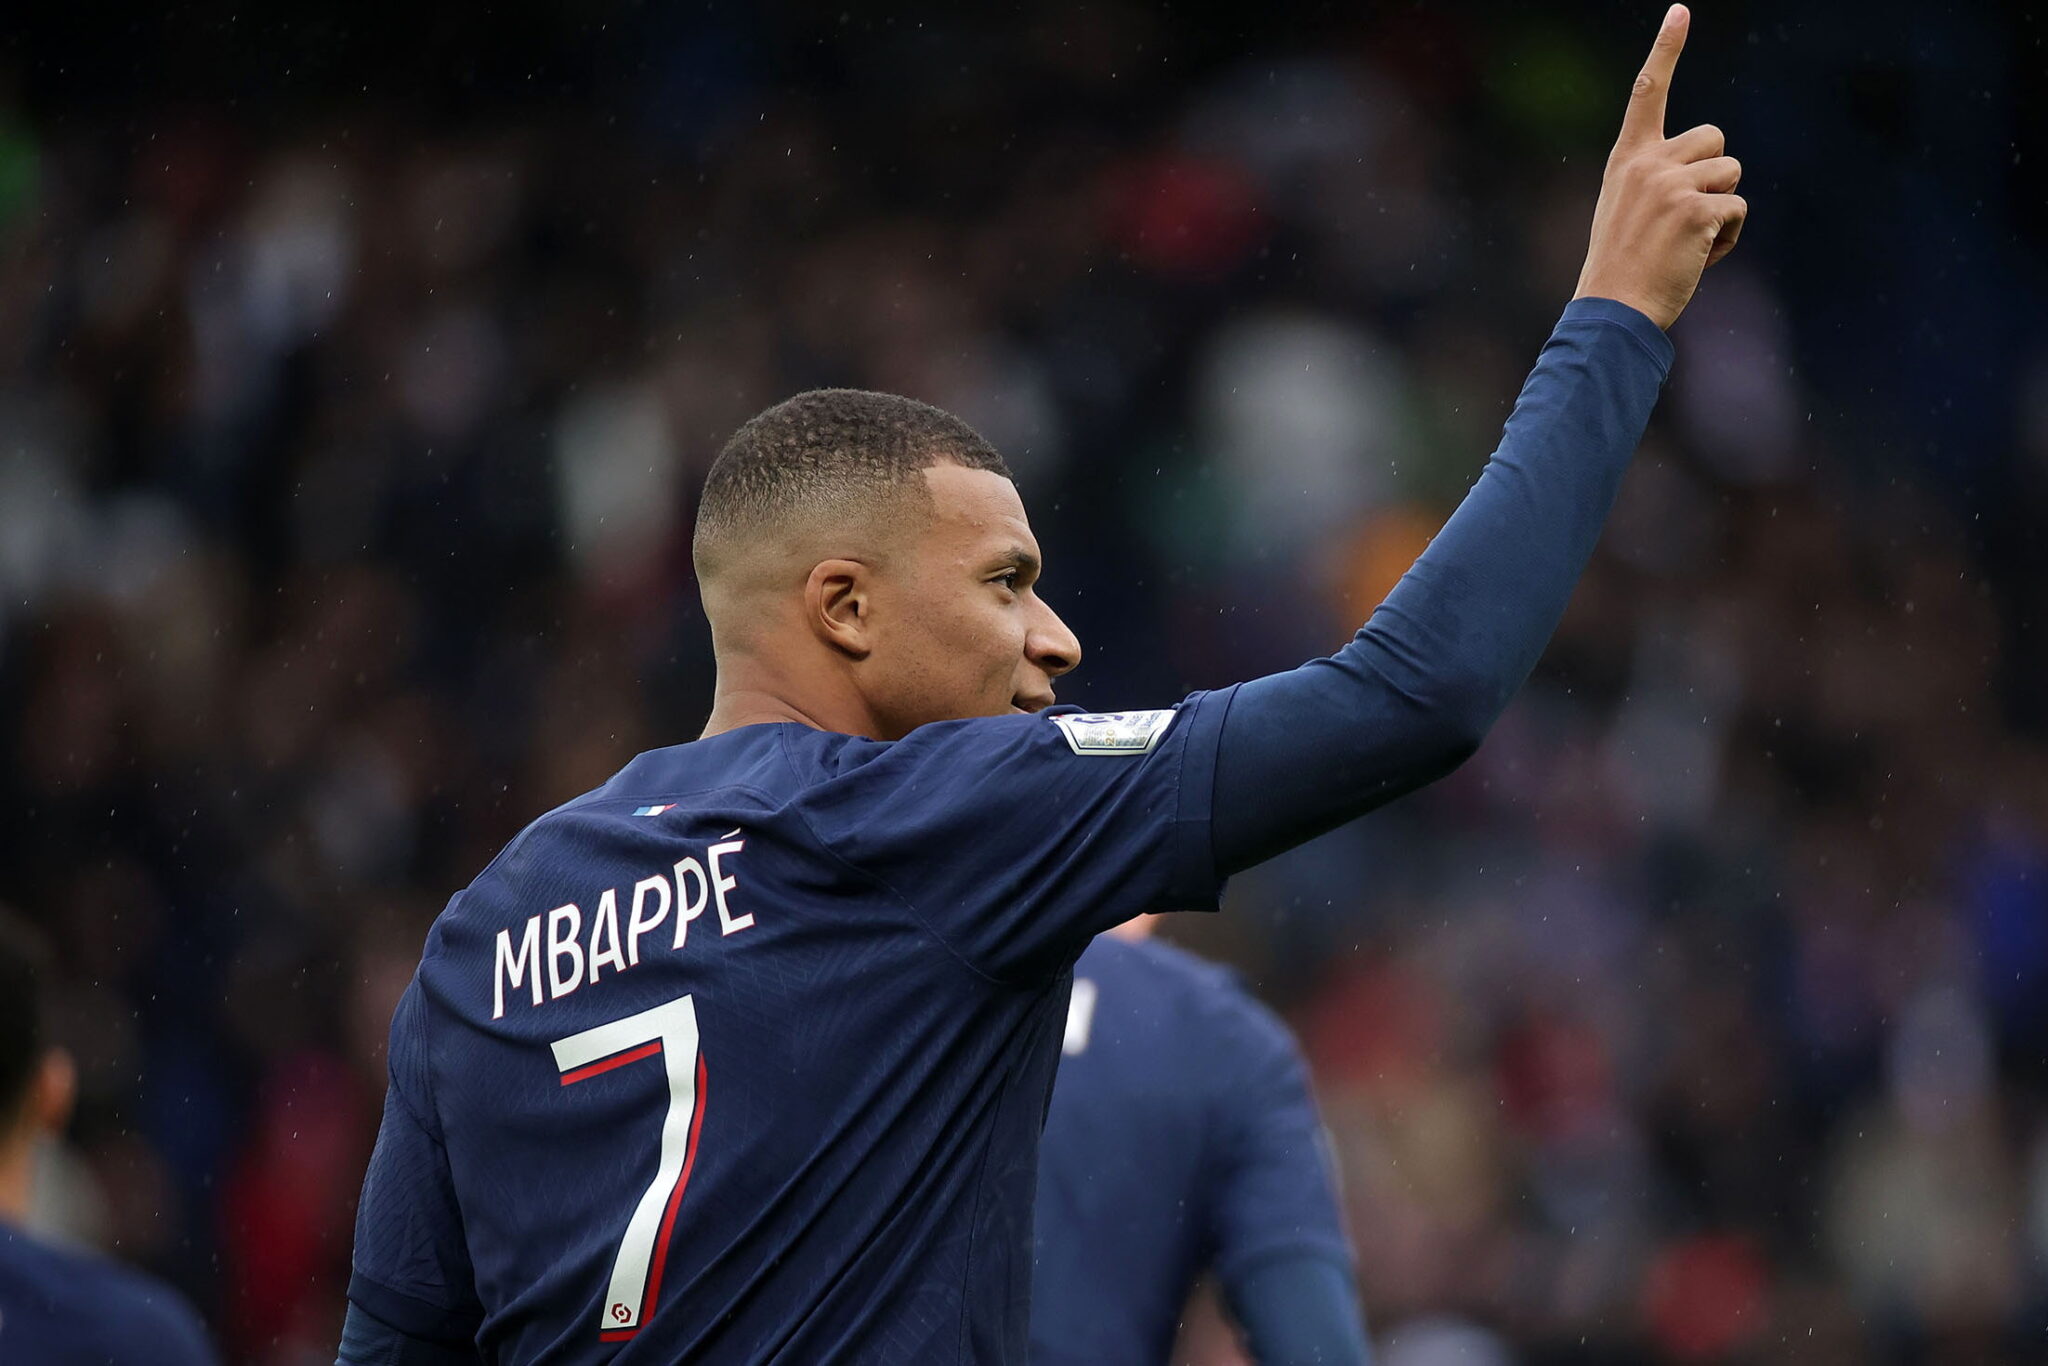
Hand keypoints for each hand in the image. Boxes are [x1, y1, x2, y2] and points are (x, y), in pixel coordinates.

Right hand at [1573, 5, 1746, 329]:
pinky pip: (1737, 210)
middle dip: (1714, 177)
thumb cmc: (1621, 270)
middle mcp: (1647, 163)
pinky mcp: (1695, 209)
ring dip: (1721, 210)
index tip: (1681, 10)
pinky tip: (1697, 258)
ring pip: (1732, 174)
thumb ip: (1661, 179)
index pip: (1647, 92)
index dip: (1666, 48)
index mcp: (1627, 160)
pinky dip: (1727, 238)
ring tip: (1687, 243)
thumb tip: (1715, 171)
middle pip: (1715, 141)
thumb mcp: (1628, 211)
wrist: (1611, 313)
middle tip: (1682, 220)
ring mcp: (1671, 184)